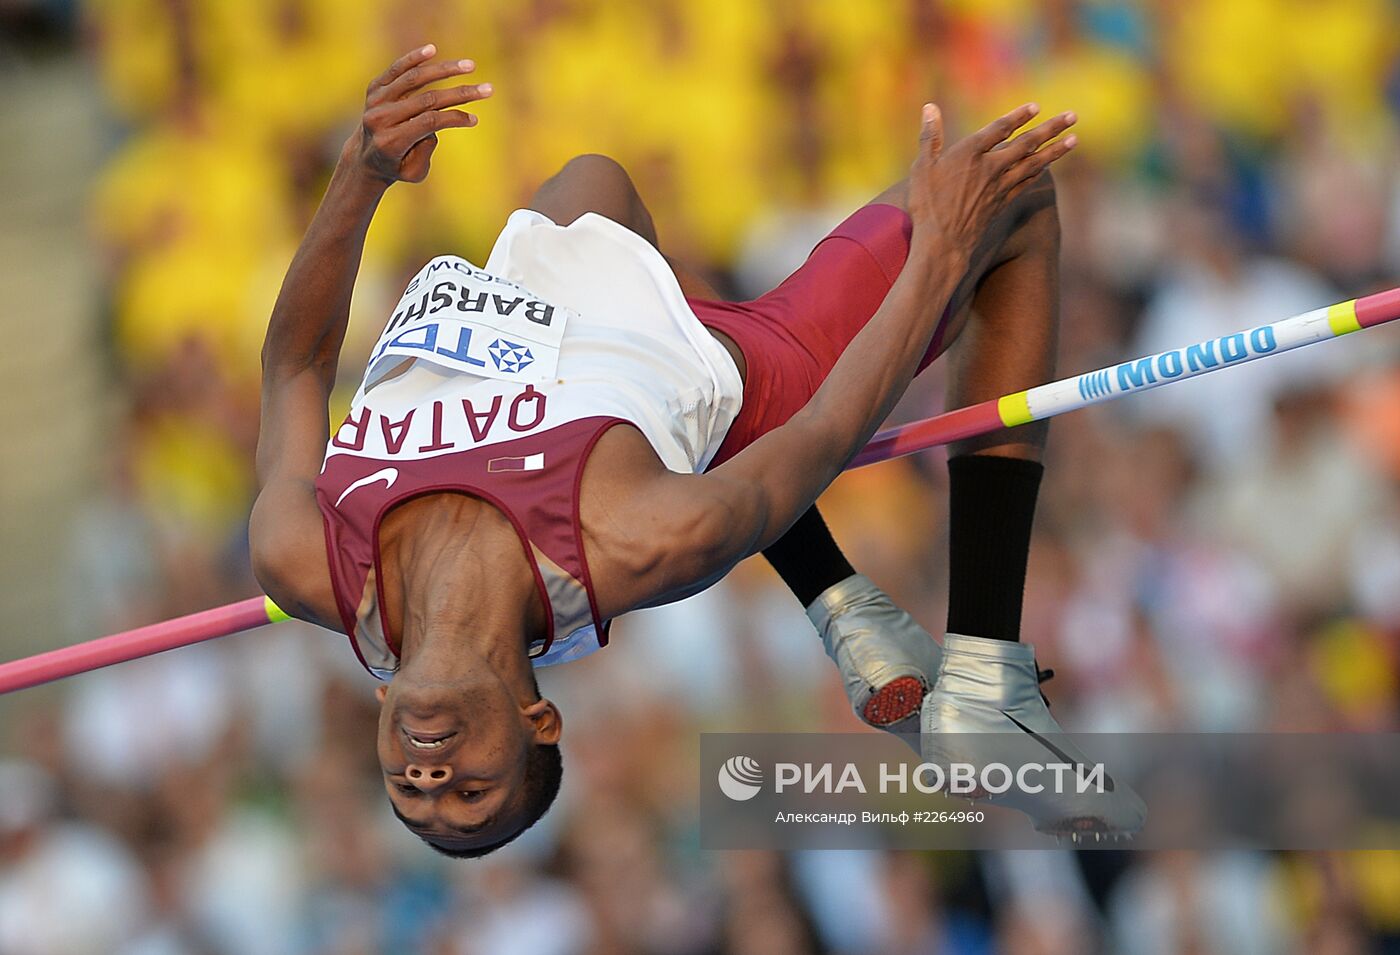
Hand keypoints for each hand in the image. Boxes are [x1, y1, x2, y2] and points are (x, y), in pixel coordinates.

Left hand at [348, 44, 492, 184]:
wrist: (365, 158)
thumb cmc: (398, 166)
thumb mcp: (415, 171)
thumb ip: (426, 148)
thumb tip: (438, 120)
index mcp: (391, 142)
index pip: (429, 122)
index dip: (454, 118)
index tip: (475, 119)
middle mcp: (380, 119)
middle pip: (427, 99)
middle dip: (460, 93)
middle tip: (487, 89)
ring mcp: (375, 101)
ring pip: (413, 79)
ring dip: (444, 70)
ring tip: (470, 66)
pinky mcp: (374, 88)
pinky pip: (396, 70)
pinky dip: (414, 59)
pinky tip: (433, 49)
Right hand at [907, 103, 1075, 255]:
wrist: (942, 243)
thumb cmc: (927, 205)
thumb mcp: (922, 167)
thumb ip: (930, 136)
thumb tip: (930, 106)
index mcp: (970, 154)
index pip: (1000, 129)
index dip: (1018, 117)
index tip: (1036, 107)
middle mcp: (990, 167)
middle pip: (1026, 143)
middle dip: (1051, 128)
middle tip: (1073, 116)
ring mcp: (999, 187)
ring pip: (1033, 164)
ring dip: (1056, 150)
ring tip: (1074, 140)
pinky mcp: (1001, 204)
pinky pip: (1026, 184)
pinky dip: (1039, 173)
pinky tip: (1048, 166)